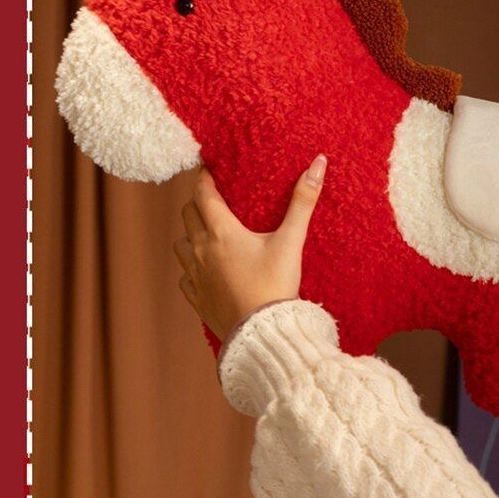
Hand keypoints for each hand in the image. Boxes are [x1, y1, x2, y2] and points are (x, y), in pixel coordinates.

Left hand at [173, 155, 326, 341]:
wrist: (263, 334)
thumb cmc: (276, 285)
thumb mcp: (291, 240)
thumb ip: (303, 201)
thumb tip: (318, 163)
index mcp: (221, 232)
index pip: (203, 193)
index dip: (204, 176)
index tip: (209, 167)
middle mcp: (201, 250)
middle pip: (188, 214)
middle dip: (198, 202)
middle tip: (212, 197)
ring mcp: (195, 275)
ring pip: (180, 244)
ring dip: (189, 234)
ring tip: (206, 232)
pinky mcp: (196, 298)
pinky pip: (183, 277)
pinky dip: (190, 267)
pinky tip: (204, 269)